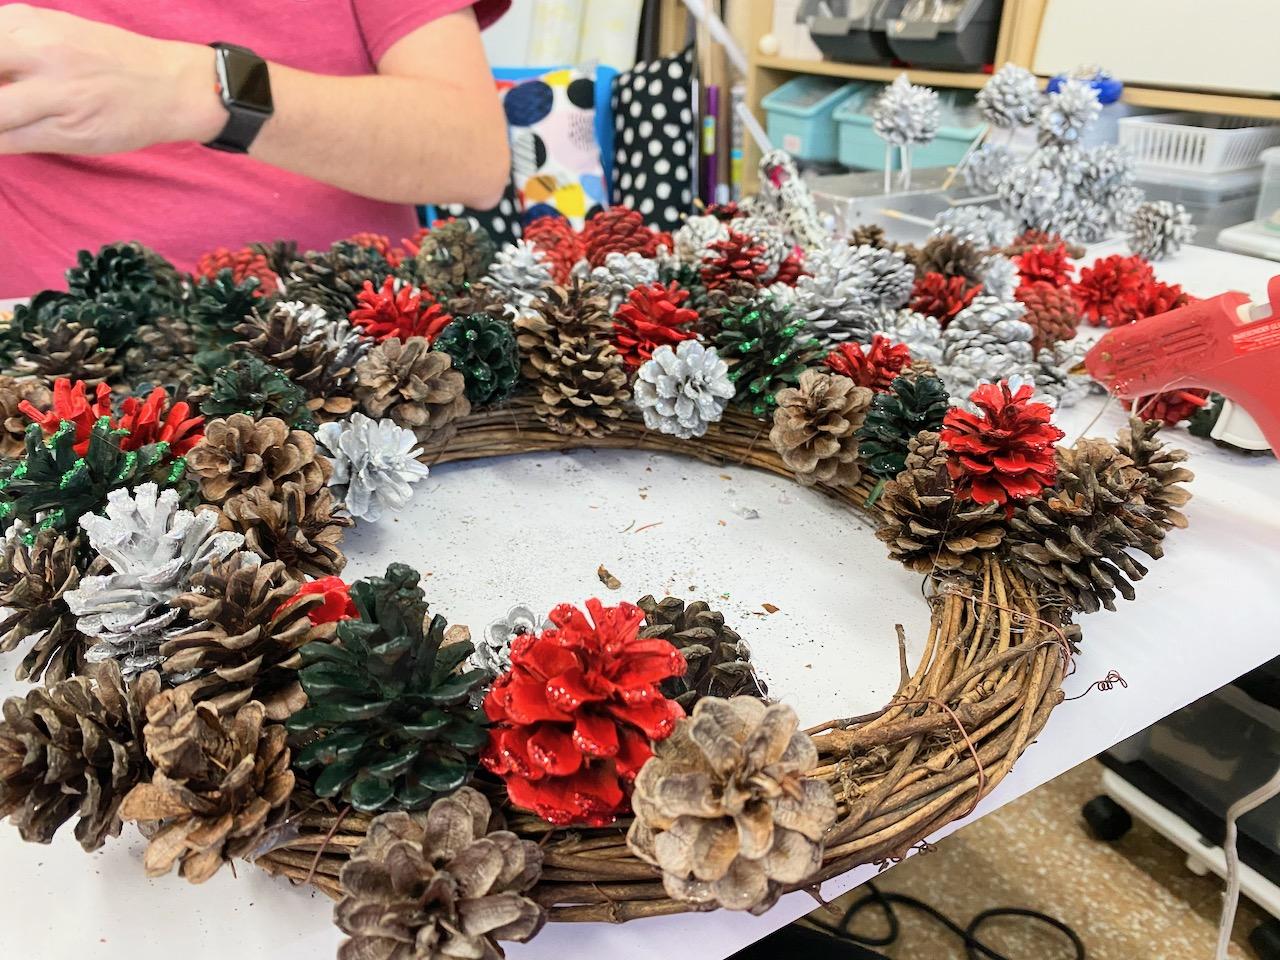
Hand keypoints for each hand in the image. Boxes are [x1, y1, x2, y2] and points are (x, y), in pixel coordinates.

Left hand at [0, 4, 226, 154]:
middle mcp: (37, 52)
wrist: (172, 86)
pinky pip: (7, 141)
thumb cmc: (108, 61)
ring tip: (1, 119)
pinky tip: (1, 137)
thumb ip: (8, 43)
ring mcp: (54, 93)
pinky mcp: (68, 131)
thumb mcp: (52, 31)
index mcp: (24, 22)